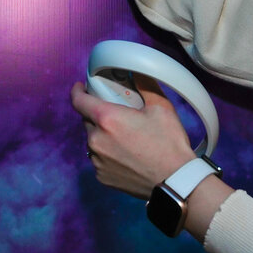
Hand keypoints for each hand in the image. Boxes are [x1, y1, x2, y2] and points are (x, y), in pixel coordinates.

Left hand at [70, 74, 196, 199]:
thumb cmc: (169, 144)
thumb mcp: (161, 107)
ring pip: (93, 140)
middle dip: (99, 114)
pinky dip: (108, 153)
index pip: (79, 101)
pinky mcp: (102, 176)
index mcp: (107, 119)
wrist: (174, 181)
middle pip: (87, 120)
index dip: (78, 91)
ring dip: (103, 135)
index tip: (81, 87)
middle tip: (119, 114)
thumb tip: (136, 72)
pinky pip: (99, 158)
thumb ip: (144, 84)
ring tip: (127, 138)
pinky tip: (127, 154)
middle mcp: (96, 140)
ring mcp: (97, 161)